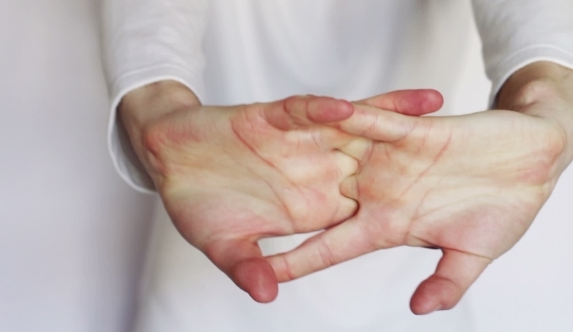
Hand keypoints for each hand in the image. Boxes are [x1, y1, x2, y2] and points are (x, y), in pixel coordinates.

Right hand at [120, 81, 442, 302]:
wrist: (171, 158)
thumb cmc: (197, 203)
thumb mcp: (222, 244)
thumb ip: (247, 265)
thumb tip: (267, 292)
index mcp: (310, 208)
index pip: (364, 212)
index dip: (402, 215)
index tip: (442, 219)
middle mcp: (313, 172)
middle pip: (375, 164)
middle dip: (417, 160)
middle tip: (466, 154)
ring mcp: (297, 143)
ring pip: (352, 128)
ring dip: (390, 118)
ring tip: (434, 109)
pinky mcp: (274, 118)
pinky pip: (304, 111)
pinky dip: (323, 110)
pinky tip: (347, 108)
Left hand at [268, 95, 567, 313]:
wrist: (532, 165)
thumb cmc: (504, 210)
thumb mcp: (472, 253)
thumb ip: (446, 282)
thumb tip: (419, 310)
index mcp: (387, 225)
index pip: (331, 246)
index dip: (299, 261)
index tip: (266, 272)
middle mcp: (379, 191)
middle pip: (319, 197)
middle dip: (280, 197)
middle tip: (238, 199)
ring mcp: (391, 160)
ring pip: (335, 153)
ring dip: (302, 149)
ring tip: (258, 145)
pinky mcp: (412, 129)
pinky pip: (374, 119)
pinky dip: (353, 114)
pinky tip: (326, 109)